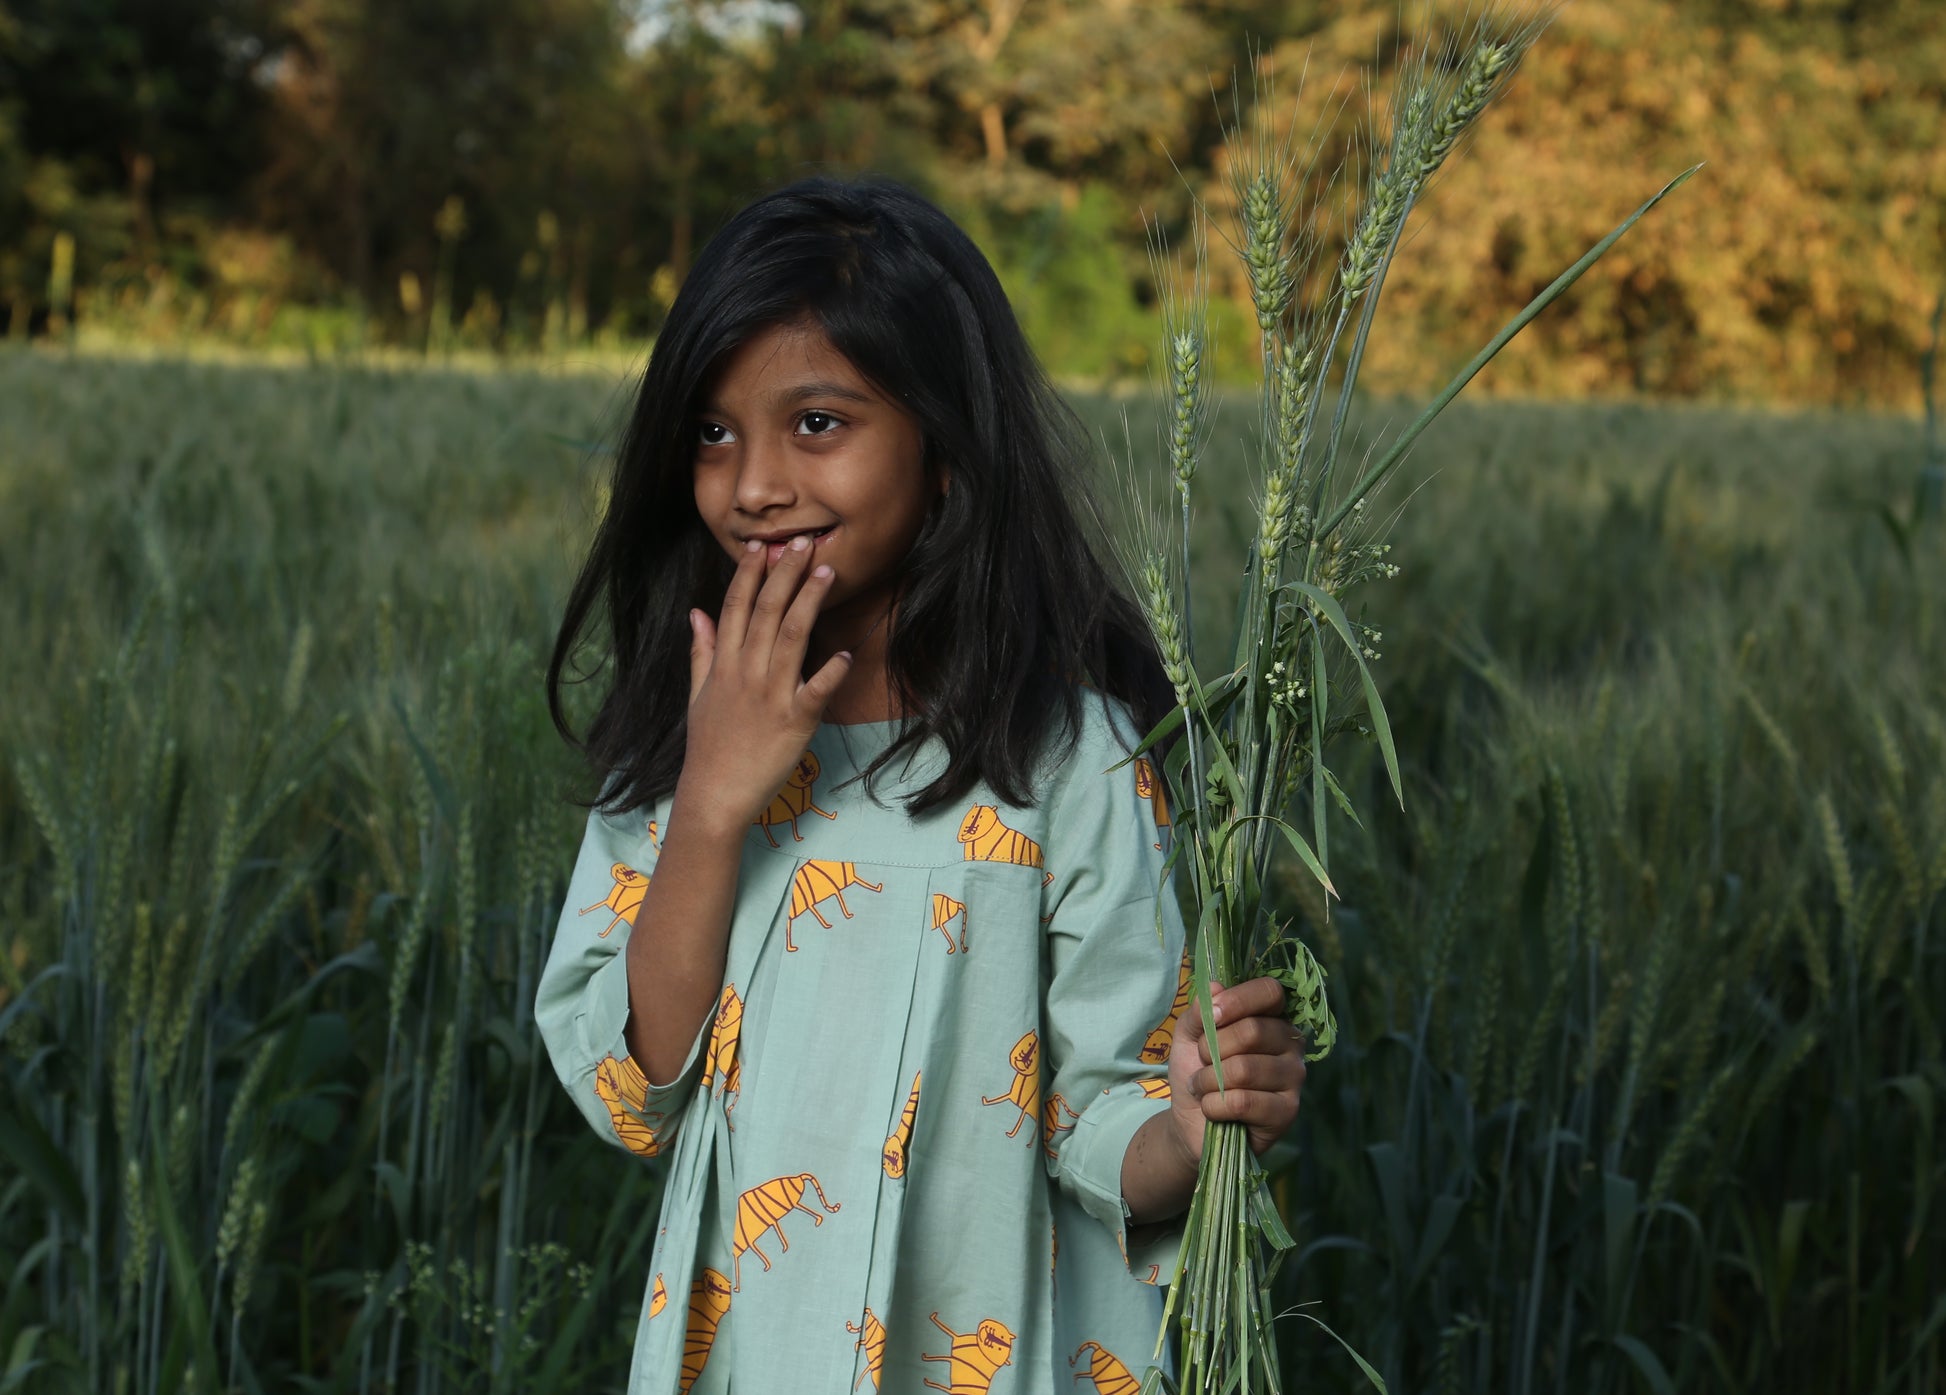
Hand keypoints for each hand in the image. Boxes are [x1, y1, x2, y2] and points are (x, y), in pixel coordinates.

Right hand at [677, 536, 850, 837]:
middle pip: (765, 612)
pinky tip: (846, 653)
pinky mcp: (794, 722)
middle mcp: (746, 674)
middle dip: (785, 574)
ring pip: (790, 638)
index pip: (735, 608)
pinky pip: (815, 691)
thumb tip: (697, 612)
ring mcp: (770, 696)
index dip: (749, 574)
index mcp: (724, 665)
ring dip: (809, 603)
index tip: (762, 546)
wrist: (714, 794)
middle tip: (805, 542)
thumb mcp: (697, 695)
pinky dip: (830, 672)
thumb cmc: (708, 746)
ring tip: (826, 573)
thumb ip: (701, 652)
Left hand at [1165, 976, 1306, 1165]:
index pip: (1270, 992)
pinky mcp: (1287, 1111)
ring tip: (1204, 1087)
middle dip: (1212, 1049)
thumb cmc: (1197, 1071)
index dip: (1238, 1000)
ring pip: (1244, 1069)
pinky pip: (1244, 1102)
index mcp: (1272, 1017)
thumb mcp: (1188, 1035)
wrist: (1191, 1120)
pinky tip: (1214, 1110)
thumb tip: (1215, 987)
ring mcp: (1294, 1078)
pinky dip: (1214, 1106)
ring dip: (1209, 1081)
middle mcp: (1291, 1043)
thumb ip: (1199, 1011)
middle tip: (1203, 1062)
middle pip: (1252, 1031)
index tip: (1212, 1016)